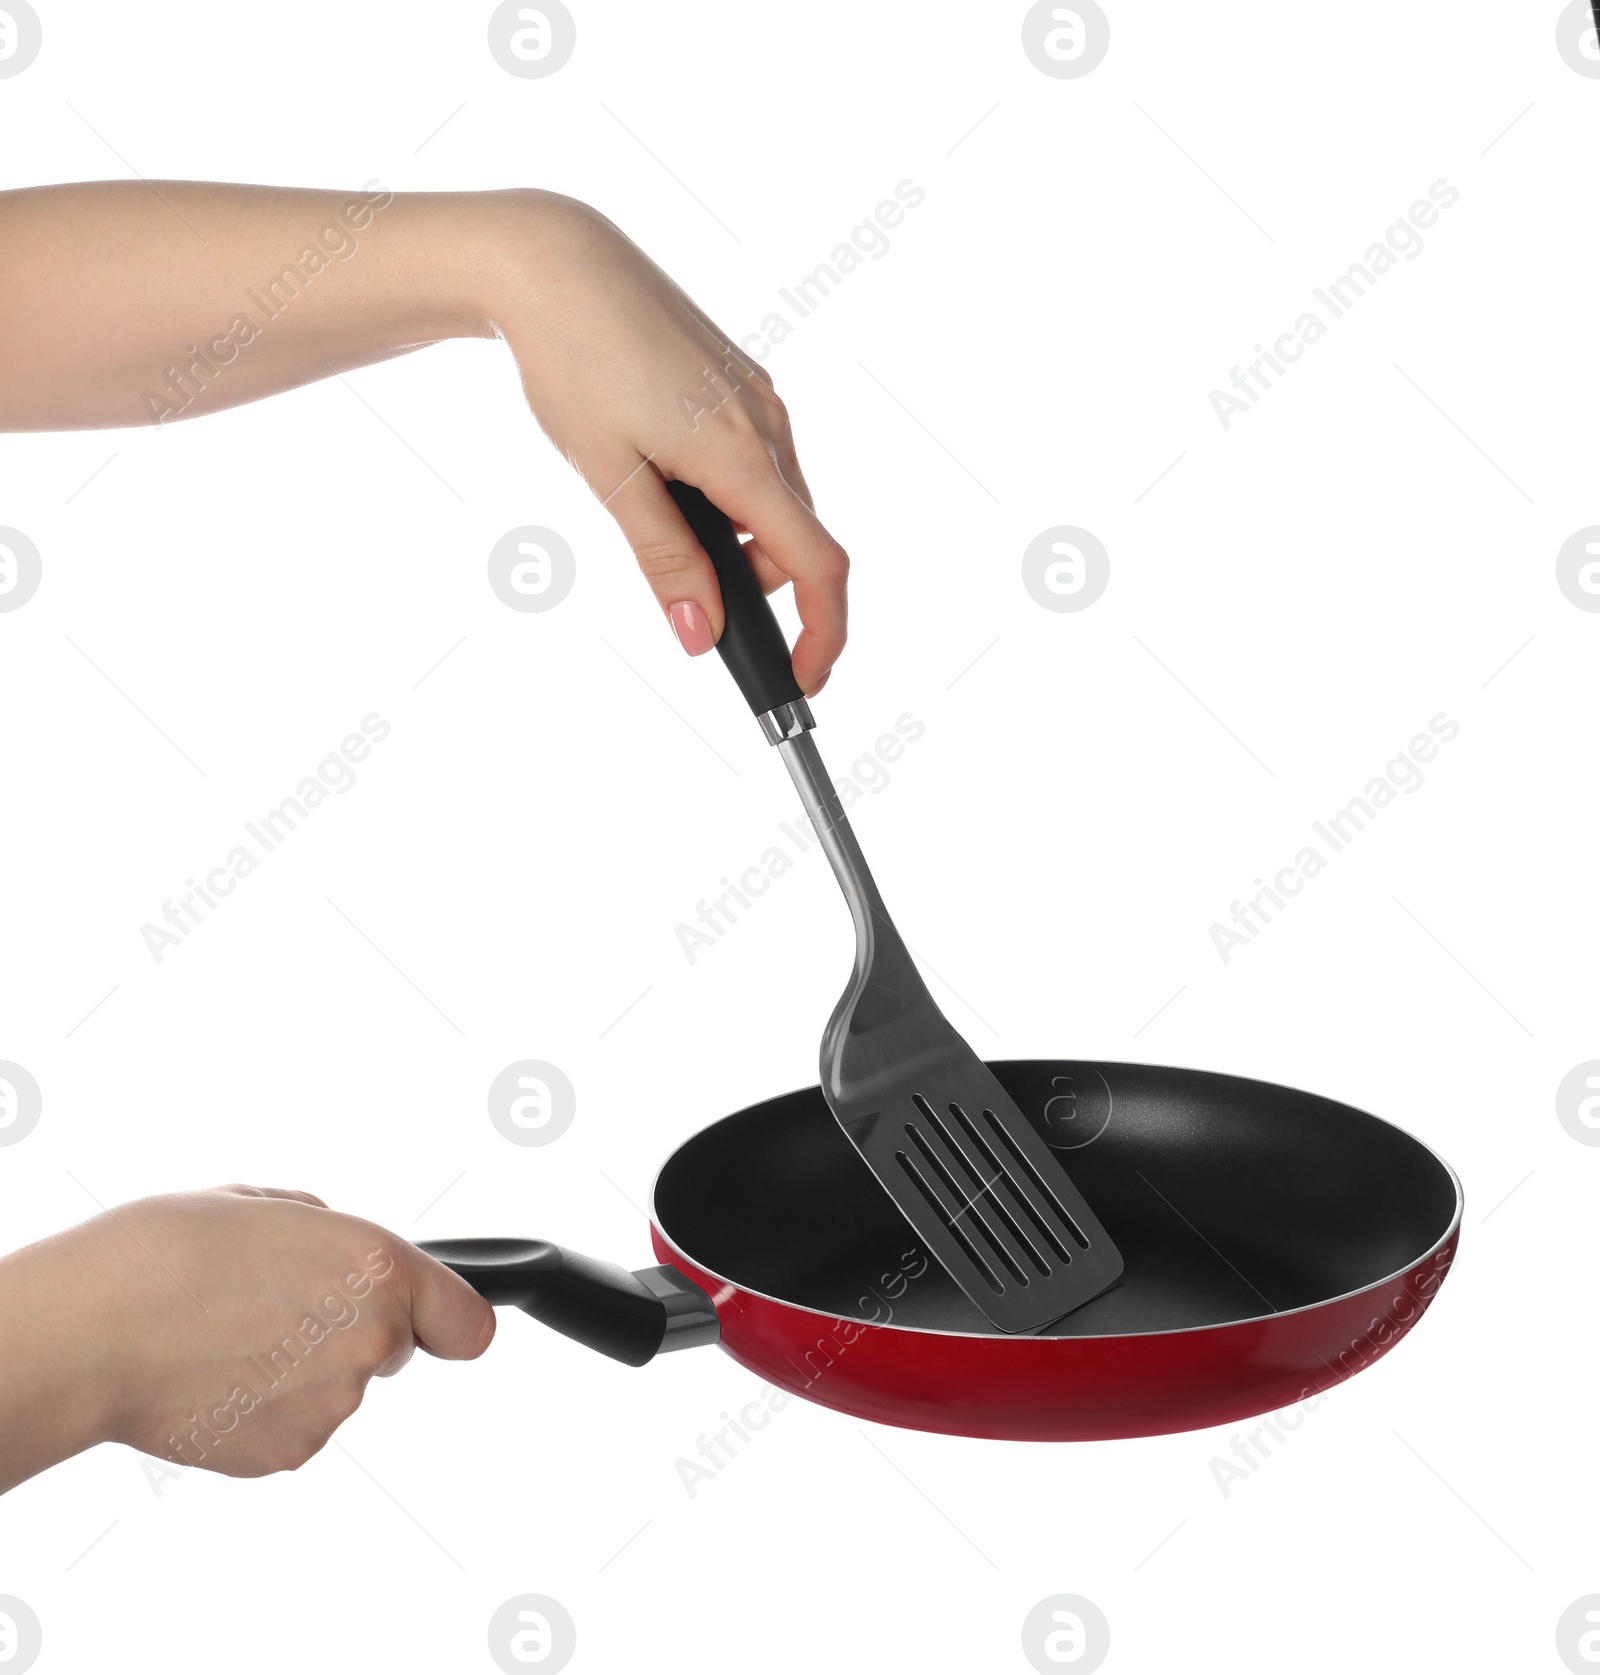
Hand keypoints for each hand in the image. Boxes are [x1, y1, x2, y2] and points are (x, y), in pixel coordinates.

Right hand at [0, 1185, 493, 1490]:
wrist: (93, 1329)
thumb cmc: (168, 1252)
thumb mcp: (265, 1206)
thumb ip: (326, 1232)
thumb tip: (336, 1249)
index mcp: (379, 1267)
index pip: (468, 1321)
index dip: (450, 1320)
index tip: (439, 1325)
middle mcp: (372, 1338)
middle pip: (391, 1346)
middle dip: (349, 1330)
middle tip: (274, 1309)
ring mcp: (333, 1404)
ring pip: (336, 1387)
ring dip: (299, 1371)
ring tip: (225, 1339)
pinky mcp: (289, 1453)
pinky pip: (294, 1426)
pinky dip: (264, 1410)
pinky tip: (215, 1379)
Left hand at [488, 192, 847, 693]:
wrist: (555, 261)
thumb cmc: (573, 360)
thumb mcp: (610, 478)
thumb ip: (664, 562)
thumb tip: (700, 636)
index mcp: (741, 456)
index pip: (818, 567)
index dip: (823, 635)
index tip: (804, 681)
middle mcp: (768, 426)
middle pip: (797, 542)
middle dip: (756, 587)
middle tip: (683, 591)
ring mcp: (760, 400)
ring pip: (776, 503)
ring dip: (739, 540)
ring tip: (654, 513)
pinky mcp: (742, 383)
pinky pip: (758, 463)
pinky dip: (731, 497)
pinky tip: (666, 473)